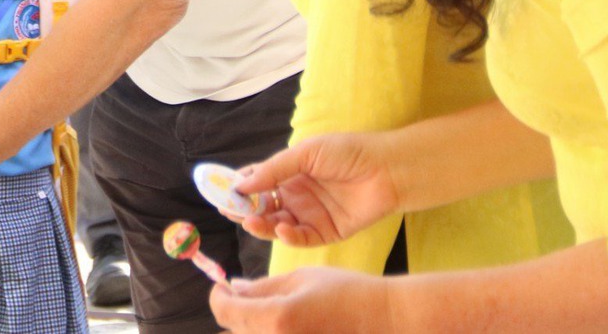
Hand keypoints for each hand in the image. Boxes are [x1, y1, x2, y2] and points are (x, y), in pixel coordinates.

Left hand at [208, 267, 393, 333]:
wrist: (388, 320)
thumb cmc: (347, 293)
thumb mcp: (301, 279)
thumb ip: (262, 286)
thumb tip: (234, 287)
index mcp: (276, 318)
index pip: (224, 311)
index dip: (219, 296)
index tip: (224, 285)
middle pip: (235, 329)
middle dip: (234, 310)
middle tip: (246, 294)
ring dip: (251, 325)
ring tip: (269, 308)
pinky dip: (271, 331)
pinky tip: (284, 322)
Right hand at [231, 134, 402, 249]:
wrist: (387, 170)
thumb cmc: (347, 152)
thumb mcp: (305, 154)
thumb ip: (273, 170)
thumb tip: (239, 184)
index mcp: (288, 173)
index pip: (256, 181)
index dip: (237, 186)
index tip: (219, 190)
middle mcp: (295, 195)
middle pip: (262, 206)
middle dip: (243, 208)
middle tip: (229, 210)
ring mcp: (309, 215)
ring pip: (276, 224)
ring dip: (261, 224)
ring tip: (251, 220)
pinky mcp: (325, 232)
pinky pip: (300, 238)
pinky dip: (287, 236)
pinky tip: (281, 227)